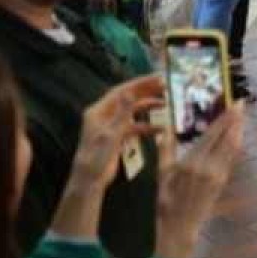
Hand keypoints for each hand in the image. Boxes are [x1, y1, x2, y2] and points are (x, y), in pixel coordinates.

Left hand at [53, 75, 165, 236]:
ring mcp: (112, 126)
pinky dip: (147, 126)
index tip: (157, 78)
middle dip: (146, 92)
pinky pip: (135, 126)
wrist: (90, 179)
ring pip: (133, 112)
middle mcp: (105, 115)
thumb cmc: (97, 156)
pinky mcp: (118, 137)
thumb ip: (122, 112)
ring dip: (148, 107)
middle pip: (128, 99)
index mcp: (99, 111)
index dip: (139, 83)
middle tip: (165, 86)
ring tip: (166, 103)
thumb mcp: (111, 133)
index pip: (121, 91)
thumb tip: (130, 92)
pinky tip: (161, 128)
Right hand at [153, 102, 244, 257]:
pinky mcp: (223, 181)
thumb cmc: (166, 200)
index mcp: (193, 161)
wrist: (179, 226)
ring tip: (240, 117)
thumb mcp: (162, 173)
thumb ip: (166, 149)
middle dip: (236, 120)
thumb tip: (166, 128)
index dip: (226, 118)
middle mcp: (209, 166)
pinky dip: (235, 145)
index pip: (214, 134)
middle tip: (242, 104)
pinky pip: (231, 158)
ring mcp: (219, 174)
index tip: (234, 104)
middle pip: (228, 138)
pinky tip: (235, 137)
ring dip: (239, 130)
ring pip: (233, 147)